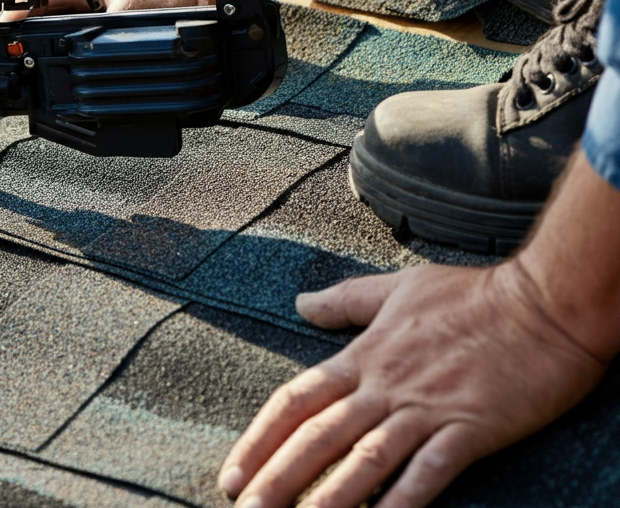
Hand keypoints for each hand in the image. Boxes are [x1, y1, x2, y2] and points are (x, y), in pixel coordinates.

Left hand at [218, 259, 605, 507]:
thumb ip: (346, 301)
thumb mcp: (398, 287)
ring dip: (329, 498)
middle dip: (278, 478)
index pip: (298, 400)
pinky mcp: (469, 429)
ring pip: (365, 460)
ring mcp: (426, 409)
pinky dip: (405, 501)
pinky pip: (429, 472)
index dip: (261, 438)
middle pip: (319, 436)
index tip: (234, 473)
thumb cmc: (470, 294)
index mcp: (364, 356)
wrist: (540, 304)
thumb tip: (301, 303)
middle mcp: (385, 386)